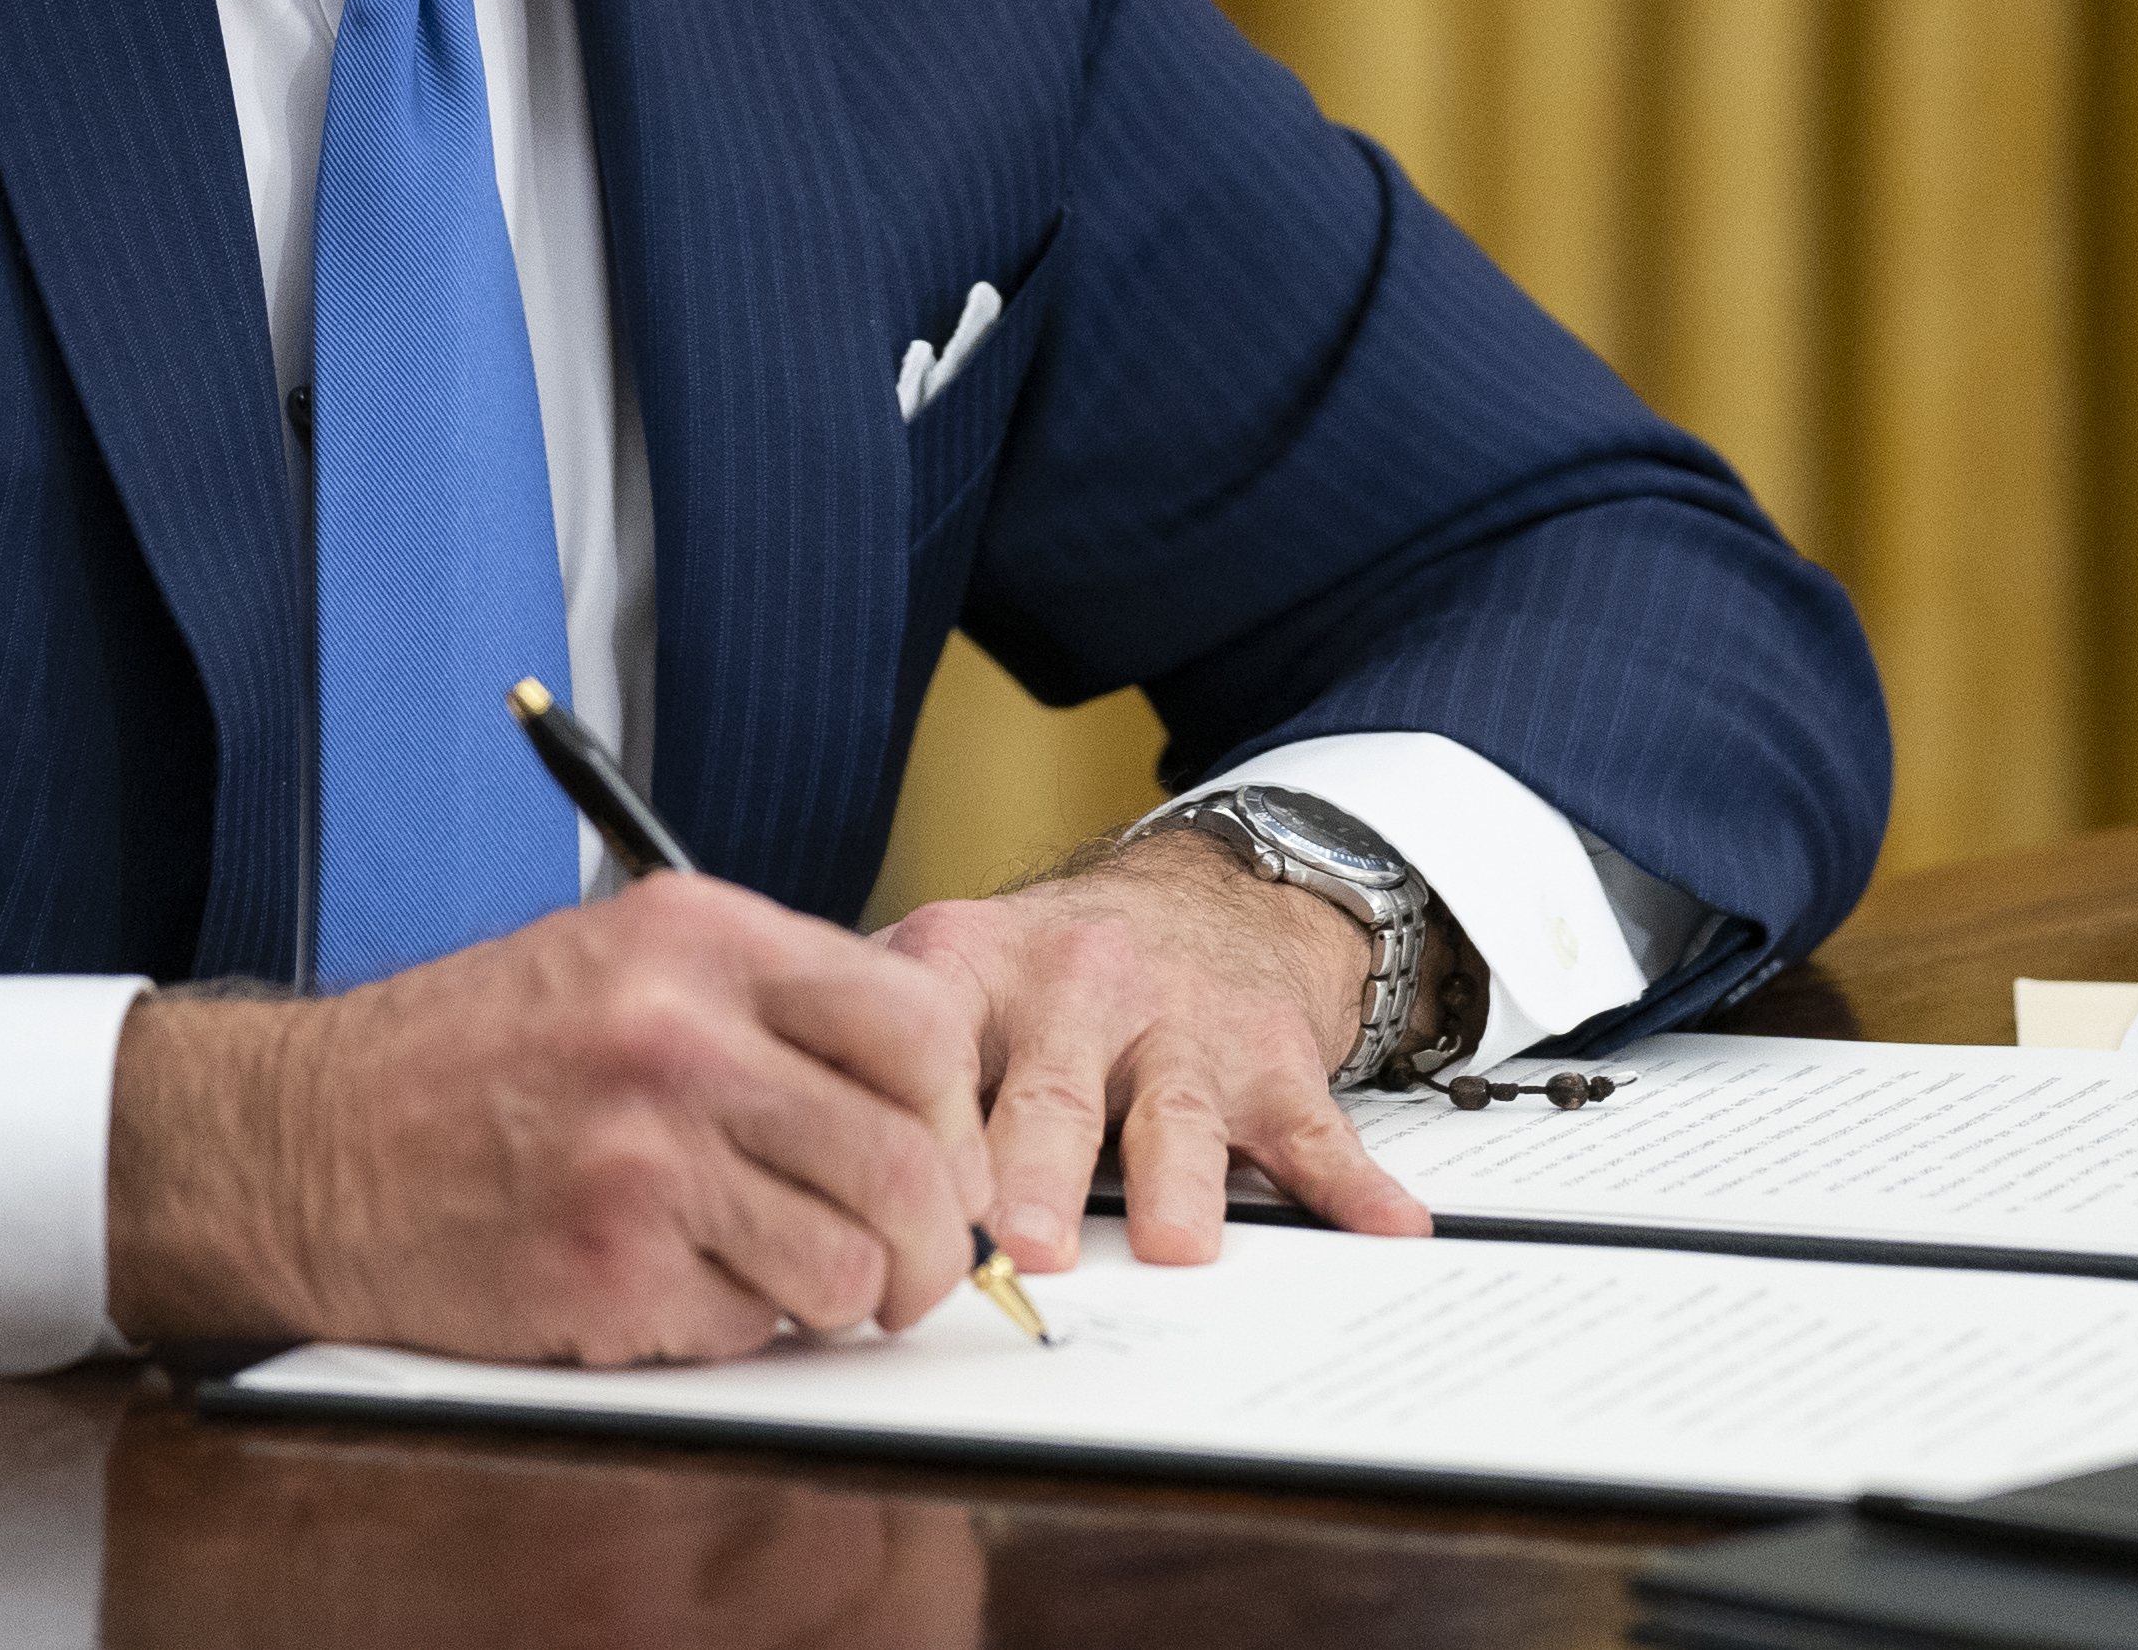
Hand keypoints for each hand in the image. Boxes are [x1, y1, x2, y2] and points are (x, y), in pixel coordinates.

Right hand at [106, 871, 991, 1361]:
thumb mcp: (623, 960)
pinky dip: (738, 1328)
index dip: (954, 1110)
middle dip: (931, 1240)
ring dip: (838, 1296)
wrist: (304, 1141)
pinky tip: (675, 1285)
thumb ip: (770, 1004)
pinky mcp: (606, 1273)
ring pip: (850, 1266)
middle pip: (909, 1161)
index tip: (942, 1154)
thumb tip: (922, 1095)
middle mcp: (678, 1036)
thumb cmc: (468, 1057)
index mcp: (696, 938)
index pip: (919, 1021)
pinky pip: (754, 1330)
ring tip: (782, 1275)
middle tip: (909, 1265)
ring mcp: (641, 1158)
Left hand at [878, 826, 1434, 1272]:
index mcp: (974, 966)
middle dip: (1034, 1166)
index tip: (881, 1203)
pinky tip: (1382, 1229)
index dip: (907, 1130)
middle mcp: (1079, 988)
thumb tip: (756, 1165)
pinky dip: (1352, 1186)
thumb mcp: (943, 968)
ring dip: (1176, 1182)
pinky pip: (1316, 1132)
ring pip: (1180, 1114)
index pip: (927, 1047)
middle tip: (1015, 1239)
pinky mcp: (1272, 1063)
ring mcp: (1182, 1027)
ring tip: (1171, 1243)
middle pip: (1054, 1089)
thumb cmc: (1047, 970)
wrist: (1204, 893)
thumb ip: (863, 1052)